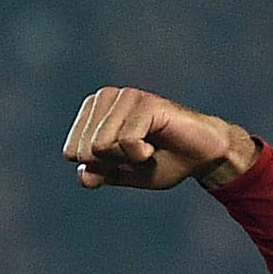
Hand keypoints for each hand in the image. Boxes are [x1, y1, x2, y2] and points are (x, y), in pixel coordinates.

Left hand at [63, 86, 257, 189]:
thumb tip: (84, 177)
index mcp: (93, 111)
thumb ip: (97, 174)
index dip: (98, 166)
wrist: (200, 158)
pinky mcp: (146, 102)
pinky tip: (154, 145)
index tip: (122, 158)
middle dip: (111, 162)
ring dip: (126, 157)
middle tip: (138, 153)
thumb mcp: (121, 173)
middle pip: (84, 149)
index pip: (71, 152)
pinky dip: (139, 154)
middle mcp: (106, 97)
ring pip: (101, 145)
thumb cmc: (161, 161)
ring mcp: (126, 96)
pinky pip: (125, 141)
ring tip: (147, 147)